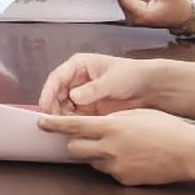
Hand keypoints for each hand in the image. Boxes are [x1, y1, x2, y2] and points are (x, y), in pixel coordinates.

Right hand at [35, 51, 160, 115]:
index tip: (45, 106)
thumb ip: (92, 89)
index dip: (48, 92)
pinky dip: (72, 123)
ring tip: (66, 126)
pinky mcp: (88, 109)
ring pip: (62, 107)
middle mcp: (76, 80)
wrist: (150, 88)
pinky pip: (74, 117)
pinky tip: (75, 129)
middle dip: (54, 107)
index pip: (57, 78)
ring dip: (62, 117)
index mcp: (79, 65)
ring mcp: (81, 95)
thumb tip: (74, 97)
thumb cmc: (132, 75)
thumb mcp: (111, 81)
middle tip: (54, 120)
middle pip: (56, 94)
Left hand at [43, 109, 194, 188]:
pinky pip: (109, 172)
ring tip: (121, 147)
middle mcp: (108, 149)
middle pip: (74, 149)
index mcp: (110, 127)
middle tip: (87, 137)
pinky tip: (132, 159)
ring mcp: (115, 167)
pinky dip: (114, 165)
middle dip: (76, 143)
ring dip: (96, 154)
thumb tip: (96, 124)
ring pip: (92, 161)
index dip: (53, 125)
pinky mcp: (124, 180)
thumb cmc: (166, 127)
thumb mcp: (136, 114)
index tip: (40, 123)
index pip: (72, 126)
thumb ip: (112, 119)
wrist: (189, 152)